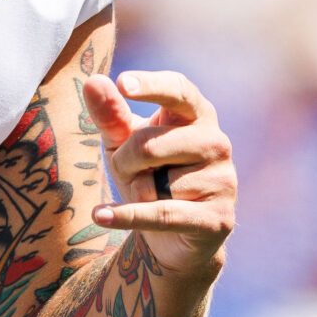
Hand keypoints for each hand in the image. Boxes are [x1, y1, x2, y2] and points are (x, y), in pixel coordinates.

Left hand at [80, 69, 237, 277]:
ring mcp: (222, 180)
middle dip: (124, 162)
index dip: (151, 85)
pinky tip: (101, 215)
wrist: (171, 235)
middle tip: (130, 173)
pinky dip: (127, 216)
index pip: (177, 90)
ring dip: (137, 193)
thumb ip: (111, 115)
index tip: (123, 84)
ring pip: (156, 184)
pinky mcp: (219, 217)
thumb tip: (94, 81)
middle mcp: (216, 142)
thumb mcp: (123, 143)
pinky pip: (162, 214)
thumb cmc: (148, 176)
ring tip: (150, 196)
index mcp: (196, 115)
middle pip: (149, 144)